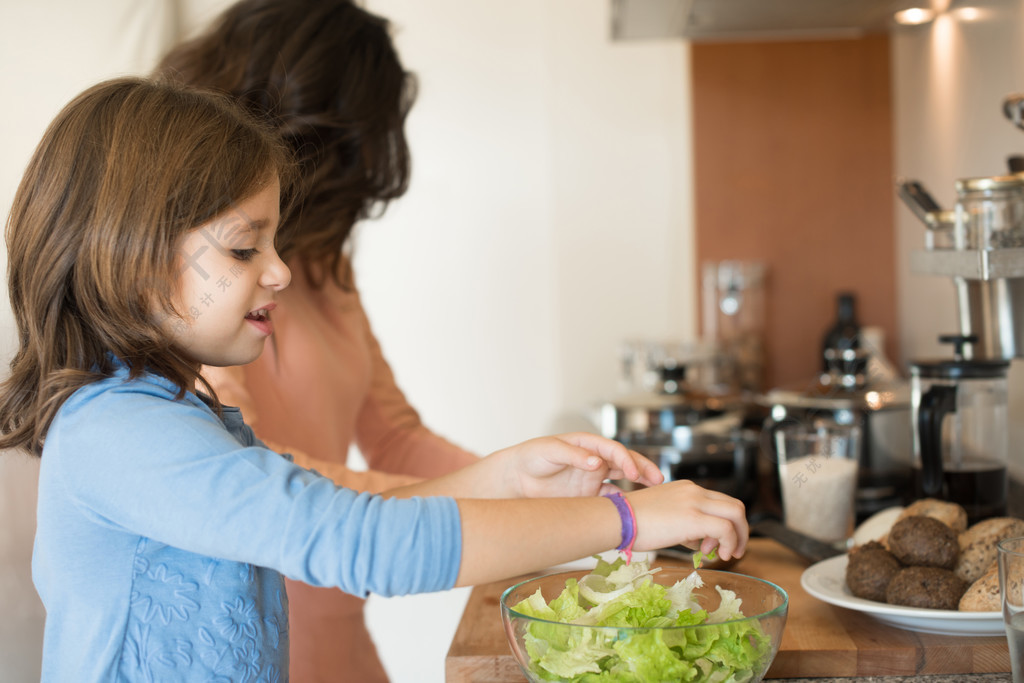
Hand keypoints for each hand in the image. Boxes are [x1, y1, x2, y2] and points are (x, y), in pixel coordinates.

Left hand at [496, 432, 662, 498]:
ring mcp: (592, 479)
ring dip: (637, 487)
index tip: (634, 474)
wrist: (514, 480)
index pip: (614, 450)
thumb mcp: (550, 451)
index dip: (627, 460)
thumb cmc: (530, 457)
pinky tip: (630, 511)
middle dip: (643, 469)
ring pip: (622, 482)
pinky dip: (621, 505)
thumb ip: (574, 456)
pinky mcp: (587, 496)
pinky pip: (609, 500)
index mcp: (588, 445)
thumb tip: (597, 462)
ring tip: (653, 495)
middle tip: (658, 479)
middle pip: (625, 463)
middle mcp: (594, 461)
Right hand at [627, 480, 748, 560]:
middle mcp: (694, 491)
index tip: (719, 543)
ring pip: (736, 514)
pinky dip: (729, 543)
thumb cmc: (632, 522)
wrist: (616, 519)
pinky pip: (726, 529)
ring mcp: (695, 502)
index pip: (720, 502)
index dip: (727, 523)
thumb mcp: (663, 516)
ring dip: (739, 537)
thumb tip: (698, 540)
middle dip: (741, 530)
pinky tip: (718, 555)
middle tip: (734, 550)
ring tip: (727, 554)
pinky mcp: (694, 518)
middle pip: (735, 506)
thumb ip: (684, 523)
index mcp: (686, 489)